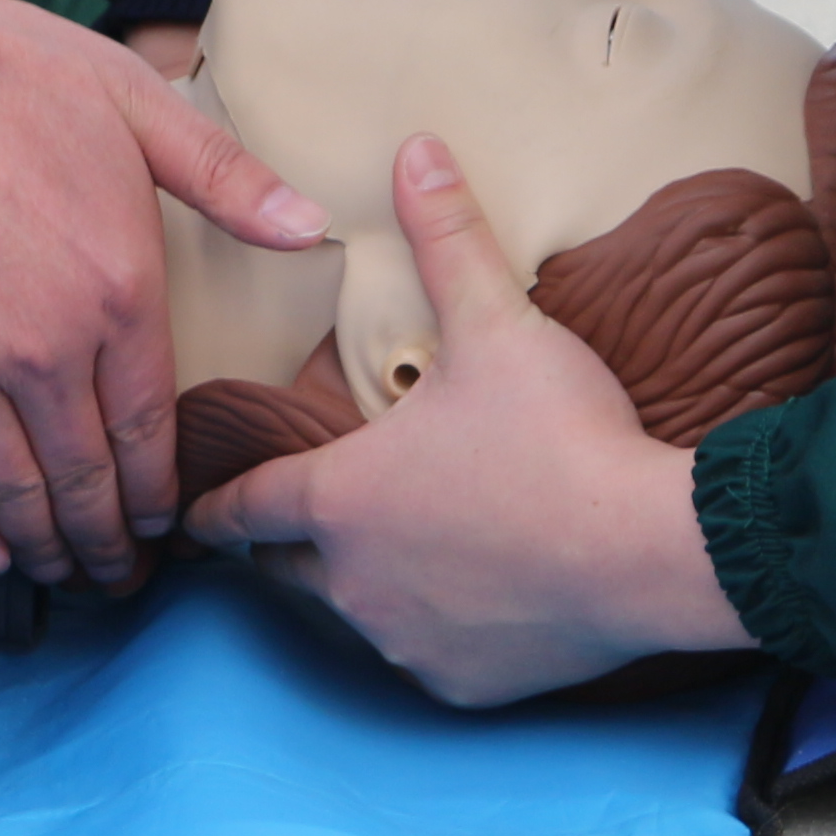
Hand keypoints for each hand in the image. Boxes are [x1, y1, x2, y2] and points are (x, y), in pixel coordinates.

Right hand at [0, 0, 322, 588]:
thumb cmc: (1, 67)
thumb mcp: (133, 102)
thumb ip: (226, 178)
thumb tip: (313, 228)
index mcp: (117, 291)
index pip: (152, 432)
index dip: (163, 495)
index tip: (169, 527)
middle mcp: (42, 351)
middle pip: (87, 485)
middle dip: (111, 544)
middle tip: (122, 578)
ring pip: (15, 497)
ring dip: (47, 549)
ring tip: (66, 573)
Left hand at [186, 137, 752, 703]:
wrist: (648, 550)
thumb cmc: (557, 437)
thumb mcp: (497, 323)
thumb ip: (447, 237)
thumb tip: (416, 148)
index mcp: (340, 498)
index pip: (244, 506)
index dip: (213, 507)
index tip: (187, 518)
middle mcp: (353, 582)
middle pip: (290, 571)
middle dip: (287, 548)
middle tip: (295, 524)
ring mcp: (406, 641)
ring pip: (359, 614)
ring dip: (368, 584)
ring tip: (403, 549)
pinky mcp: (463, 687)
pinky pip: (426, 655)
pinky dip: (436, 628)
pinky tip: (474, 596)